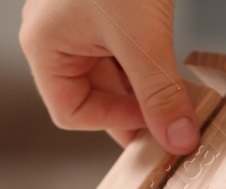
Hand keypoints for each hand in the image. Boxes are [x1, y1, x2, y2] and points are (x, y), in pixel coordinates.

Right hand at [19, 0, 198, 152]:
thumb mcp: (141, 37)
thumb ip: (160, 92)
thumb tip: (178, 139)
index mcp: (45, 45)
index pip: (72, 112)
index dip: (114, 122)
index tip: (152, 122)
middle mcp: (57, 35)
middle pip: (95, 94)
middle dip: (136, 106)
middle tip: (173, 120)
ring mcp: (79, 20)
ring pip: (114, 71)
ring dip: (146, 85)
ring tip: (180, 93)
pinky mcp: (104, 8)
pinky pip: (125, 47)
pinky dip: (148, 62)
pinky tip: (174, 68)